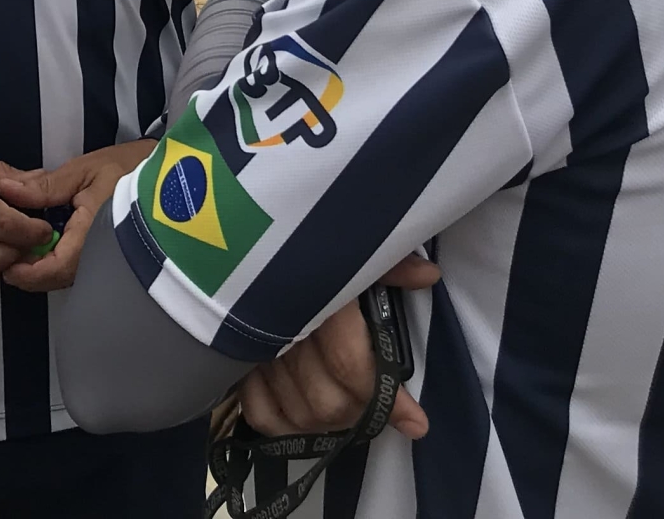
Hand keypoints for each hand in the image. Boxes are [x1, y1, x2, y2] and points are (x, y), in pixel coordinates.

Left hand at [0, 141, 156, 292]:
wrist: (173, 175)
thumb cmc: (131, 168)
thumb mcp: (85, 170)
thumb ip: (45, 186)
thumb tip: (6, 191)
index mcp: (93, 236)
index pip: (53, 269)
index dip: (25, 272)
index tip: (5, 262)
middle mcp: (101, 259)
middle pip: (57, 278)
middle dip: (30, 269)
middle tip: (8, 250)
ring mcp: (108, 263)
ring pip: (67, 276)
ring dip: (43, 265)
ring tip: (25, 243)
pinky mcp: (112, 260)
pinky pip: (79, 269)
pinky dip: (59, 260)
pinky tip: (50, 241)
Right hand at [237, 256, 439, 440]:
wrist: (235, 237)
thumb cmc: (304, 244)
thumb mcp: (351, 244)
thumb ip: (388, 264)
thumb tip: (427, 276)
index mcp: (320, 304)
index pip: (353, 366)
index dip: (387, 398)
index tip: (416, 421)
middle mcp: (287, 334)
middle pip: (330, 402)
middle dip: (361, 410)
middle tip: (379, 403)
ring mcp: (257, 354)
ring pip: (301, 415)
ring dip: (331, 423)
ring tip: (350, 410)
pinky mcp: (237, 364)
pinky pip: (261, 415)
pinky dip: (286, 427)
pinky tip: (308, 419)